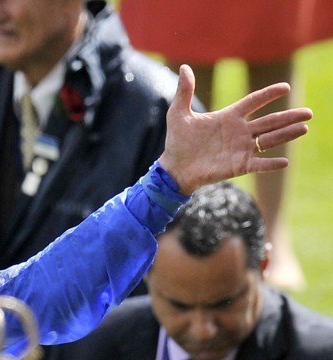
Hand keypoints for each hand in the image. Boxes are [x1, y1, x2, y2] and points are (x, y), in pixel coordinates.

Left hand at [159, 64, 312, 193]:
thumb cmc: (178, 141)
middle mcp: (239, 131)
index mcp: (229, 117)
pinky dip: (271, 163)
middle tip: (309, 112)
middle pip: (269, 121)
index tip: (285, 87)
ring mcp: (241, 149)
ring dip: (287, 134)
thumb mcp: (178, 114)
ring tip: (304, 128)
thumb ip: (184, 92)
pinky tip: (285, 161)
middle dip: (289, 116)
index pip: (254, 102)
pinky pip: (258, 164)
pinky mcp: (238, 165)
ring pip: (269, 139)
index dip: (268, 94)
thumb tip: (183, 67)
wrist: (174, 167)